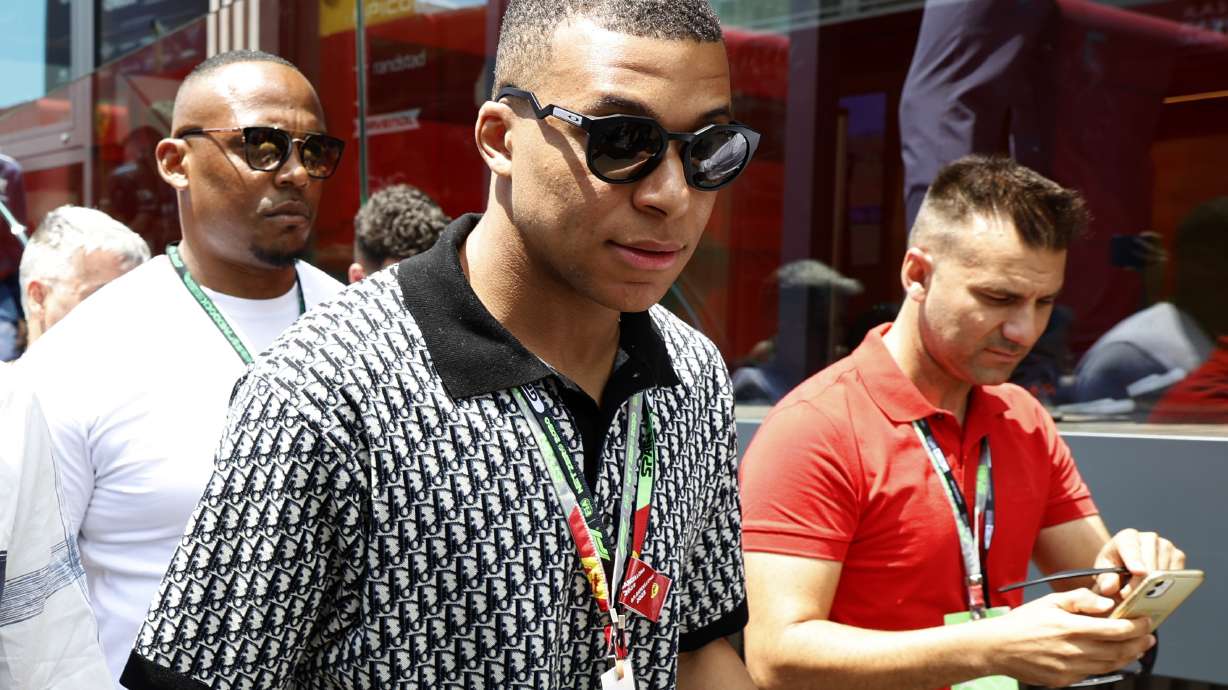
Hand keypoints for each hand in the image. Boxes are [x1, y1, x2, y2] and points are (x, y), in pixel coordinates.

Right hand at [982, 588, 1154, 687]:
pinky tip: (1111, 657)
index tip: (1145, 621)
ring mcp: (1071, 668)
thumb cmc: (1022, 623)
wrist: (997, 648)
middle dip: (1139, 642)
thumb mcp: (1049, 601)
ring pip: (1111, 664)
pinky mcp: (1066, 679)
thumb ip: (1080, 599)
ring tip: (1136, 647)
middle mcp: (1075, 650)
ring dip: (1129, 656)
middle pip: (1119, 650)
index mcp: (1072, 628)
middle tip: (1149, 636)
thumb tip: (1106, 602)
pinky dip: (1108, 665)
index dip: (1136, 626)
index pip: (1116, 630)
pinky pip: (1094, 673)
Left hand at [1093, 528, 1185, 597]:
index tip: (1138, 572)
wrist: (1127, 567)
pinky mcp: (1178, 556)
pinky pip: (1177, 575)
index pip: (1130, 547)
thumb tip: (1109, 587)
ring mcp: (1166, 546)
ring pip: (1164, 571)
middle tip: (1134, 599)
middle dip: (1142, 583)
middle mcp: (1149, 538)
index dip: (1134, 560)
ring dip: (1155, 587)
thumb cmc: (1114, 568)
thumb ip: (1105, 580)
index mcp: (1127, 537)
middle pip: (1150, 563)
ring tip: (1142, 598)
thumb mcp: (1104, 573)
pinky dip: (1168, 586)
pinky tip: (1158, 593)